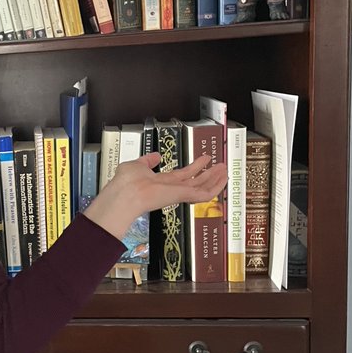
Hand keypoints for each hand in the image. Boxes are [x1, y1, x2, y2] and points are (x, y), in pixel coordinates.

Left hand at [82, 153, 227, 239]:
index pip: (181, 176)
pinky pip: (204, 194)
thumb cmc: (126, 183)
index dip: (194, 168)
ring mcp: (177, 193)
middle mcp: (170, 189)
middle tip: (220, 166)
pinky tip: (223, 178)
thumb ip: (147, 161)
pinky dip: (216, 186)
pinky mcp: (183, 196)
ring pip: (202, 187)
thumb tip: (155, 156)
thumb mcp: (136, 166)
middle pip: (195, 182)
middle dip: (208, 173)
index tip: (203, 160)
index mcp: (159, 182)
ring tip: (225, 169)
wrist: (126, 195)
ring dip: (215, 178)